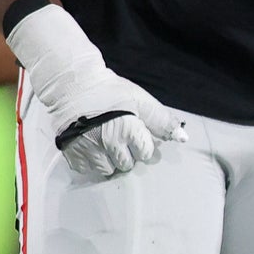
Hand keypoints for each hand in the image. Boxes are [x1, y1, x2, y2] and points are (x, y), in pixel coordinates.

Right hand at [7, 5, 185, 179]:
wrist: (72, 83)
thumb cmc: (110, 90)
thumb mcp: (141, 101)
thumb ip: (162, 120)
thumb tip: (182, 138)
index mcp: (129, 131)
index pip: (145, 153)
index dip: (141, 143)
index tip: (133, 132)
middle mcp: (109, 143)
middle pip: (127, 164)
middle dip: (126, 153)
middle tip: (117, 136)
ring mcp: (88, 149)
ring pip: (107, 170)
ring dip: (108, 160)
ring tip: (104, 143)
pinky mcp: (71, 152)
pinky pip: (86, 169)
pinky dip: (90, 161)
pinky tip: (90, 146)